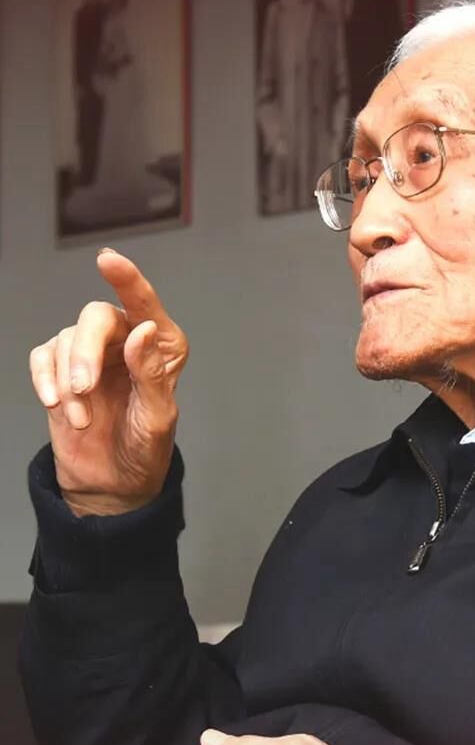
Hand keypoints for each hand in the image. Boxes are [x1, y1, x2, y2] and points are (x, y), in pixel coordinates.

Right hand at [28, 249, 188, 515]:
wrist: (112, 484)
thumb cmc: (145, 449)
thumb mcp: (156, 419)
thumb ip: (151, 375)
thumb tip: (142, 330)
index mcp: (161, 346)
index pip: (144, 303)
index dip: (127, 279)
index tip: (107, 260)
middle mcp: (127, 340)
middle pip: (95, 317)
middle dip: (84, 352)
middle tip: (82, 390)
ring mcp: (92, 352)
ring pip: (66, 339)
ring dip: (68, 381)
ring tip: (81, 418)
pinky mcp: (60, 369)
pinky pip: (43, 356)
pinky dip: (45, 380)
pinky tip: (57, 405)